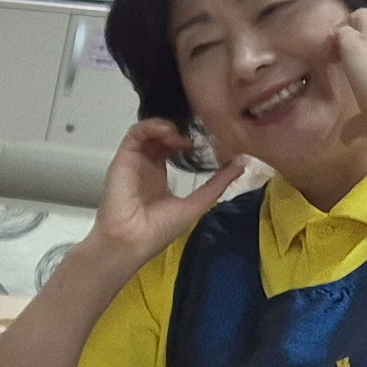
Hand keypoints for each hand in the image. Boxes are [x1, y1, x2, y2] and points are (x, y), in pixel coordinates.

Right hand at [87, 118, 246, 271]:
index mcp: (159, 177)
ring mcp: (135, 161)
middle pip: (161, 137)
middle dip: (181, 130)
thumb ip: (218, 184)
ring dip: (168, 127)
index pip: (172, 149)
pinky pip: (136, 133)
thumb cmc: (159, 230)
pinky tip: (169, 133)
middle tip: (200, 133)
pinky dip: (152, 126)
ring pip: (150, 131)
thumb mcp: (196, 203)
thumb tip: (243, 164)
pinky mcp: (124, 157)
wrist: (133, 240)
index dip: (189, 140)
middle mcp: (146, 166)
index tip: (210, 140)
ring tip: (183, 136)